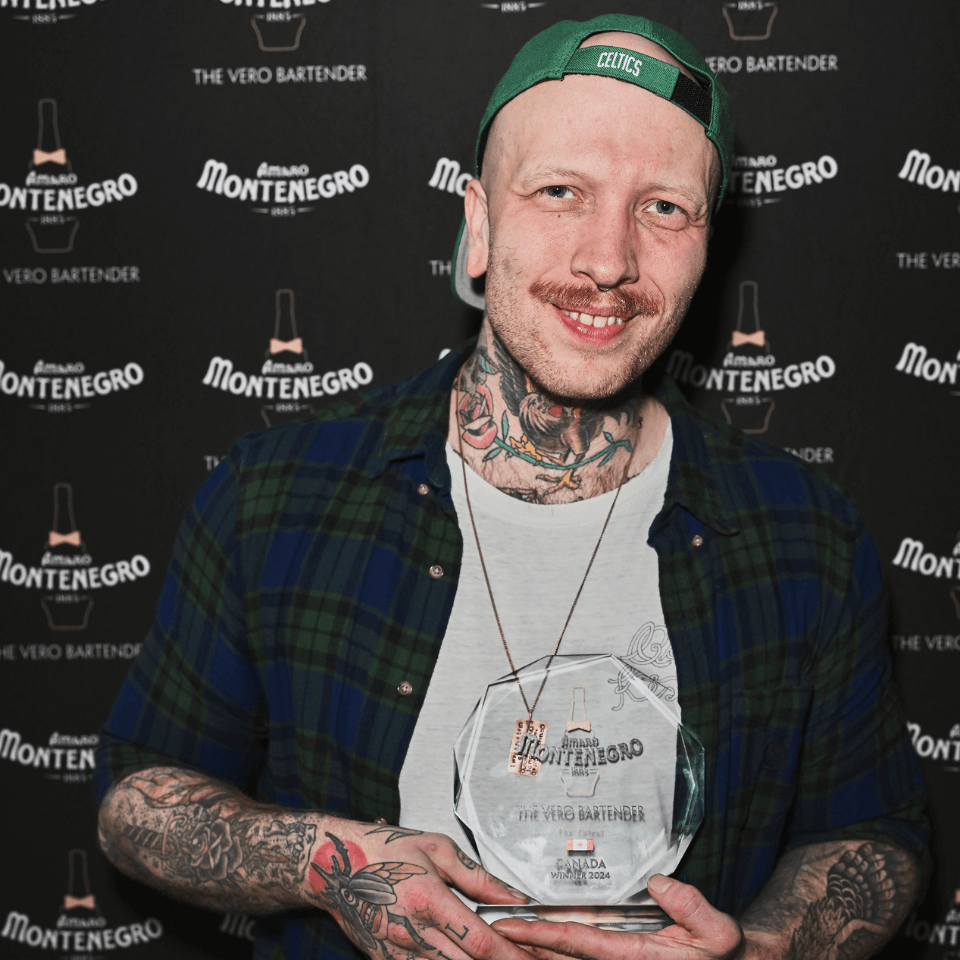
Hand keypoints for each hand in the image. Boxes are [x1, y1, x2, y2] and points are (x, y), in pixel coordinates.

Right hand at [306, 821, 532, 959]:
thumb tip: (515, 897)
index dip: (510, 953)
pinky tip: (466, 957)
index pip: (478, 940)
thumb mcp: (436, 849)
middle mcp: (412, 932)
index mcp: (426, 899)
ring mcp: (398, 953)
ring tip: (501, 957)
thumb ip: (479, 878)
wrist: (334, 867)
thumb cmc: (383, 850)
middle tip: (530, 959)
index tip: (533, 956)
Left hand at [492, 874, 747, 959]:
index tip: (508, 926)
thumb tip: (658, 882)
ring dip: (530, 952)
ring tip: (495, 938)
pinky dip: (552, 952)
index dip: (539, 934)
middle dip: (522, 948)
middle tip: (483, 932)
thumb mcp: (718, 932)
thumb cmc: (722, 956)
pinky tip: (529, 945)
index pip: (576, 944)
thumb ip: (690, 905)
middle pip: (558, 959)